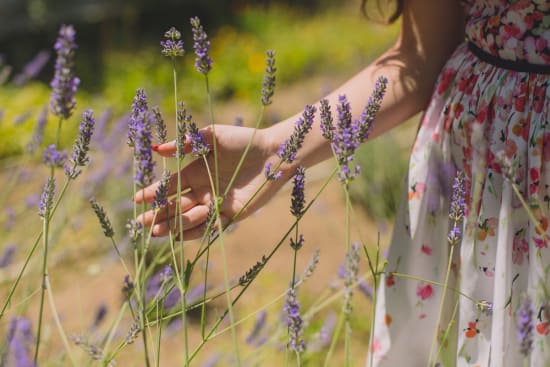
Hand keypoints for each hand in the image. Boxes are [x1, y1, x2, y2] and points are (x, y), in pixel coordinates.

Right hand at [135, 124, 289, 239]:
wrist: (274, 152)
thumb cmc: (243, 140)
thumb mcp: (211, 136)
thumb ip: (186, 144)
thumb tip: (157, 150)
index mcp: (197, 171)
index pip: (170, 186)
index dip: (153, 193)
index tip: (136, 200)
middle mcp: (204, 189)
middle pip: (176, 206)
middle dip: (158, 214)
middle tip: (140, 223)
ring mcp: (217, 203)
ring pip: (190, 218)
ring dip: (173, 225)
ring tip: (157, 231)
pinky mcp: (232, 214)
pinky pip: (211, 226)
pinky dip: (196, 232)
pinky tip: (180, 236)